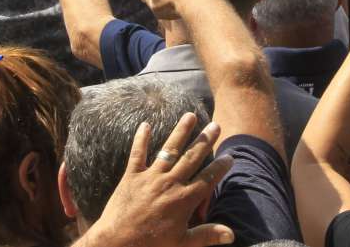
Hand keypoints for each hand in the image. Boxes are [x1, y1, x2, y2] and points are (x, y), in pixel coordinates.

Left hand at [84, 114, 233, 246]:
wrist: (118, 242)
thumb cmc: (151, 245)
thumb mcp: (183, 243)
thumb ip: (207, 235)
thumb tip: (231, 234)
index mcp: (184, 200)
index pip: (207, 179)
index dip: (220, 167)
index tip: (230, 155)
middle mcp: (170, 183)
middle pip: (192, 158)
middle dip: (205, 141)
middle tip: (215, 125)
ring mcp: (151, 177)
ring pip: (169, 149)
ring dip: (180, 132)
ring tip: (190, 115)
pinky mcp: (131, 176)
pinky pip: (137, 154)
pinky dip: (140, 139)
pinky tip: (145, 124)